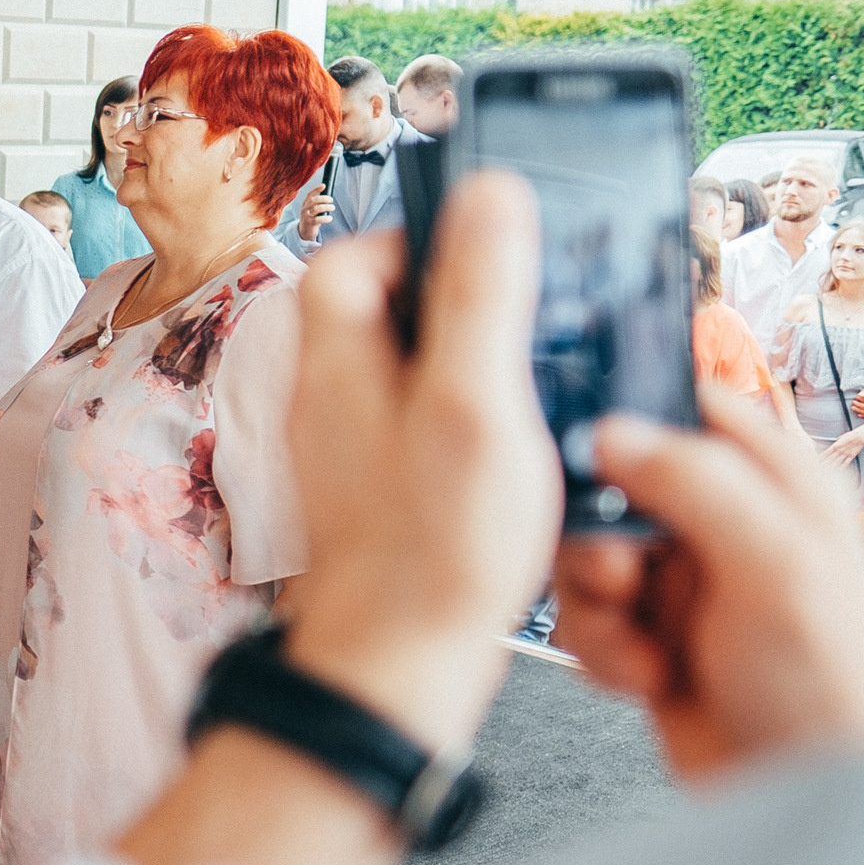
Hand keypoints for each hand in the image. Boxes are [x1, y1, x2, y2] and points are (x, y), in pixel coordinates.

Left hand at [118, 173, 558, 864]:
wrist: (395, 669)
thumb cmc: (434, 546)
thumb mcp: (475, 399)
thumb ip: (480, 294)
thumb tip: (489, 196)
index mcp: (337, 362)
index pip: (350, 259)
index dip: (415, 236)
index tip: (486, 244)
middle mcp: (329, 401)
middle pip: (379, 311)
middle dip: (451, 297)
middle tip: (524, 311)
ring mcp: (351, 452)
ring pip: (403, 372)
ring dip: (467, 362)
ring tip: (534, 379)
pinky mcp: (380, 498)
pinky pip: (419, 429)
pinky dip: (468, 422)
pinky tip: (519, 449)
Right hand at [298, 186, 334, 241]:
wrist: (304, 231)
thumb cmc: (311, 218)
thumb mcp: (311, 210)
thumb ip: (317, 204)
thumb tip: (328, 197)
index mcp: (305, 204)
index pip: (309, 195)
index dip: (316, 189)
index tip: (323, 186)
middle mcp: (304, 209)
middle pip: (314, 200)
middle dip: (324, 199)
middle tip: (331, 200)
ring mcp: (306, 216)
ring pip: (317, 209)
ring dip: (327, 207)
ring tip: (332, 207)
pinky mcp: (310, 223)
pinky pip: (318, 219)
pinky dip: (326, 218)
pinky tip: (330, 218)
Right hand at [554, 391, 863, 782]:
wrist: (816, 793)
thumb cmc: (834, 684)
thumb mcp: (773, 562)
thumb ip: (695, 481)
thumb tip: (610, 430)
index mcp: (771, 481)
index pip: (681, 406)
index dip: (623, 419)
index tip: (585, 456)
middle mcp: (722, 523)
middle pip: (608, 485)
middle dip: (596, 539)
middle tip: (622, 578)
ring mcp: (681, 582)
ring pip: (584, 555)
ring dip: (594, 605)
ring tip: (640, 643)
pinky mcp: (647, 635)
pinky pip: (582, 617)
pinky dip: (598, 649)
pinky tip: (643, 675)